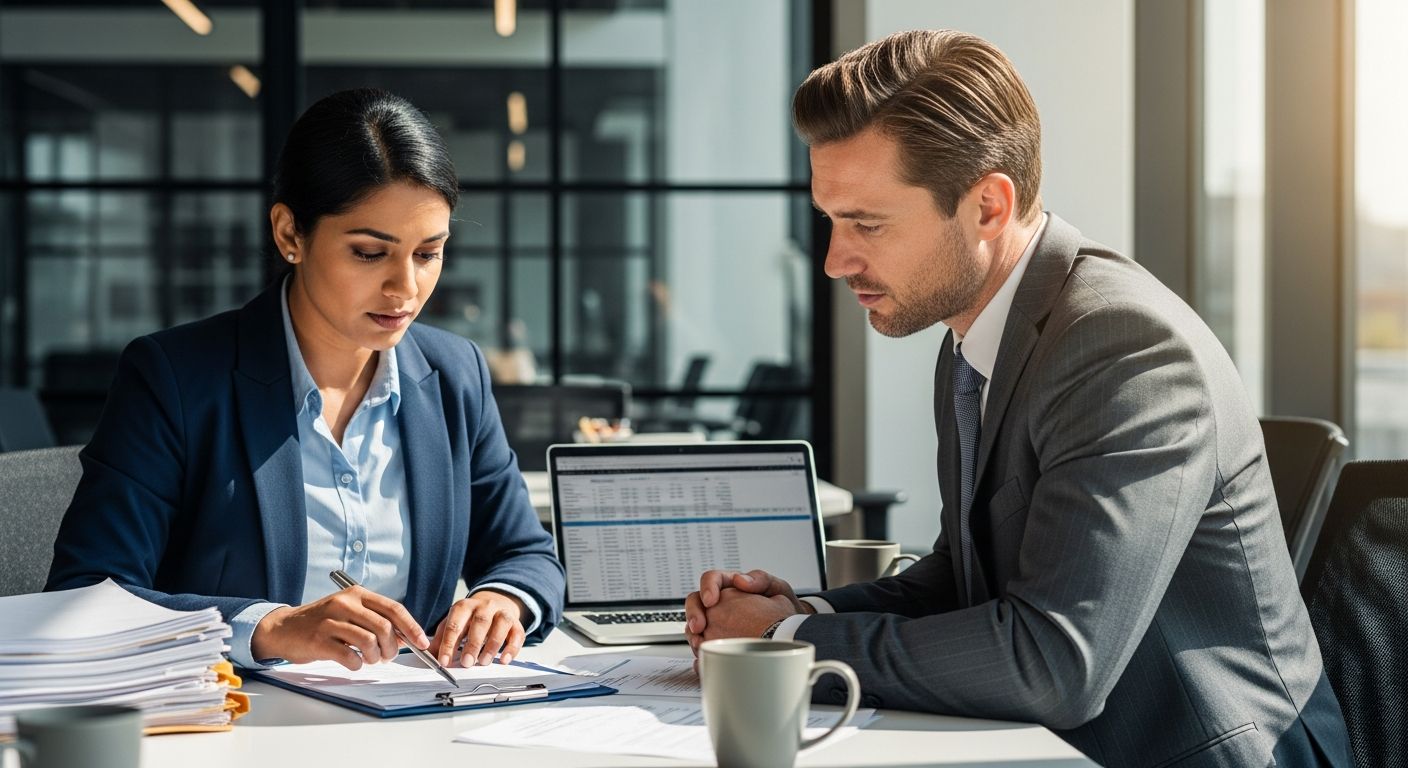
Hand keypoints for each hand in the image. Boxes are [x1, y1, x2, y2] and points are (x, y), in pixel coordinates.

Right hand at [251, 587, 428, 670]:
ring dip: (375, 656)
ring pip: (369, 641)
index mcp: (356, 594)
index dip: (411, 627)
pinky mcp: (318, 641)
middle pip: (384, 627)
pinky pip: (349, 657)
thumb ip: (375, 620)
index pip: (393, 609)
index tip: (422, 643)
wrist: (283, 629)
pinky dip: (357, 664)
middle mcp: (344, 603)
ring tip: (369, 659)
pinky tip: (353, 662)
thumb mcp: (349, 612)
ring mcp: (330, 621)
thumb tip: (405, 637)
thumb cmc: (322, 623)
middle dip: (392, 647)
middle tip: (387, 656)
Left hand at [431, 590, 526, 666]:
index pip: (455, 623)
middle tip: (466, 663)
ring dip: (492, 645)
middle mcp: (485, 606)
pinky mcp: (516, 624)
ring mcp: (502, 613)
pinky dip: (512, 648)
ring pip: (501, 625)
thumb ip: (442, 638)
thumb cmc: (470, 619)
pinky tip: (504, 660)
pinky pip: (518, 634)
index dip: (449, 643)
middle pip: (480, 622)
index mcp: (464, 606)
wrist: (495, 603)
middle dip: (473, 644)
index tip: (444, 661)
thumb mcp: (453, 623)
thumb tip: (429, 656)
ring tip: (483, 662)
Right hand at [684, 569, 811, 653]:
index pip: (711, 579)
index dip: (707, 588)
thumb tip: (740, 580)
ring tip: (701, 645)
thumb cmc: (784, 608)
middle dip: (693, 614)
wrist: (793, 633)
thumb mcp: (777, 589)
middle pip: (695, 602)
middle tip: (699, 626)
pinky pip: (703, 647)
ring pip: (694, 626)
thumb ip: (760, 579)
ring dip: (693, 635)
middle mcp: (721, 604)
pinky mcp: (718, 643)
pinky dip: (700, 654)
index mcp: (732, 586)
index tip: (711, 601)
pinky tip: (704, 659)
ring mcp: (717, 624)